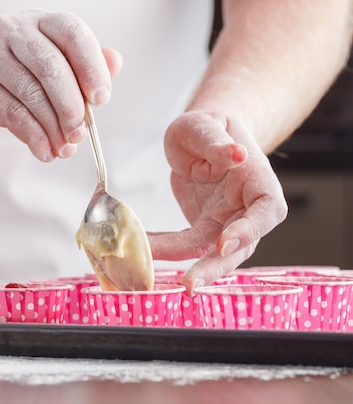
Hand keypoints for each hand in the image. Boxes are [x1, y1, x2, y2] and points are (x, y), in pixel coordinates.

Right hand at [0, 10, 122, 161]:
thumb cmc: (9, 80)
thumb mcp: (47, 70)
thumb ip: (82, 66)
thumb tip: (116, 63)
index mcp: (39, 21)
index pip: (72, 32)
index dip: (91, 66)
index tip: (101, 99)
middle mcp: (12, 29)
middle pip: (50, 65)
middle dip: (71, 106)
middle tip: (79, 134)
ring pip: (30, 92)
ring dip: (52, 128)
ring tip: (62, 149)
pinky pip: (9, 111)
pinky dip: (31, 136)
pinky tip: (42, 150)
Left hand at [151, 111, 287, 293]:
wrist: (203, 138)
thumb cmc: (209, 128)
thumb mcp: (205, 125)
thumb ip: (215, 142)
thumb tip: (235, 154)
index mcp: (258, 182)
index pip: (266, 211)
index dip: (249, 230)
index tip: (225, 243)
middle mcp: (247, 209)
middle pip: (241, 245)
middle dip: (215, 266)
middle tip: (190, 284)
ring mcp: (227, 223)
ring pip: (212, 254)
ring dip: (186, 267)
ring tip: (153, 273)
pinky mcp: (205, 230)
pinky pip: (186, 245)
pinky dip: (165, 248)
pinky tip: (143, 249)